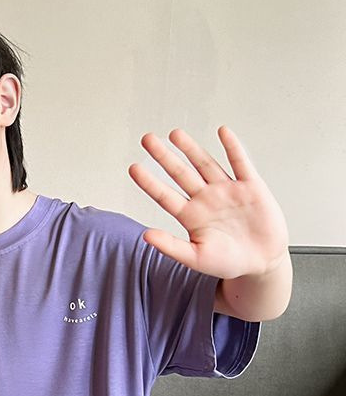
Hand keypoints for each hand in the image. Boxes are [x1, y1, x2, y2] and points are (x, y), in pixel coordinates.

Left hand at [128, 125, 289, 279]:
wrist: (261, 263)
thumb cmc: (227, 263)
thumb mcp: (196, 258)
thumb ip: (171, 246)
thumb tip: (145, 235)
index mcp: (190, 216)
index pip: (164, 196)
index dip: (149, 182)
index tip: (133, 168)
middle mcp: (205, 199)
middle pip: (180, 173)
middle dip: (164, 156)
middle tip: (147, 139)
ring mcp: (227, 190)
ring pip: (205, 164)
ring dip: (190, 149)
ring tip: (174, 134)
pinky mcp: (251, 187)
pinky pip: (240, 163)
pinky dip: (232, 148)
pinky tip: (222, 132)